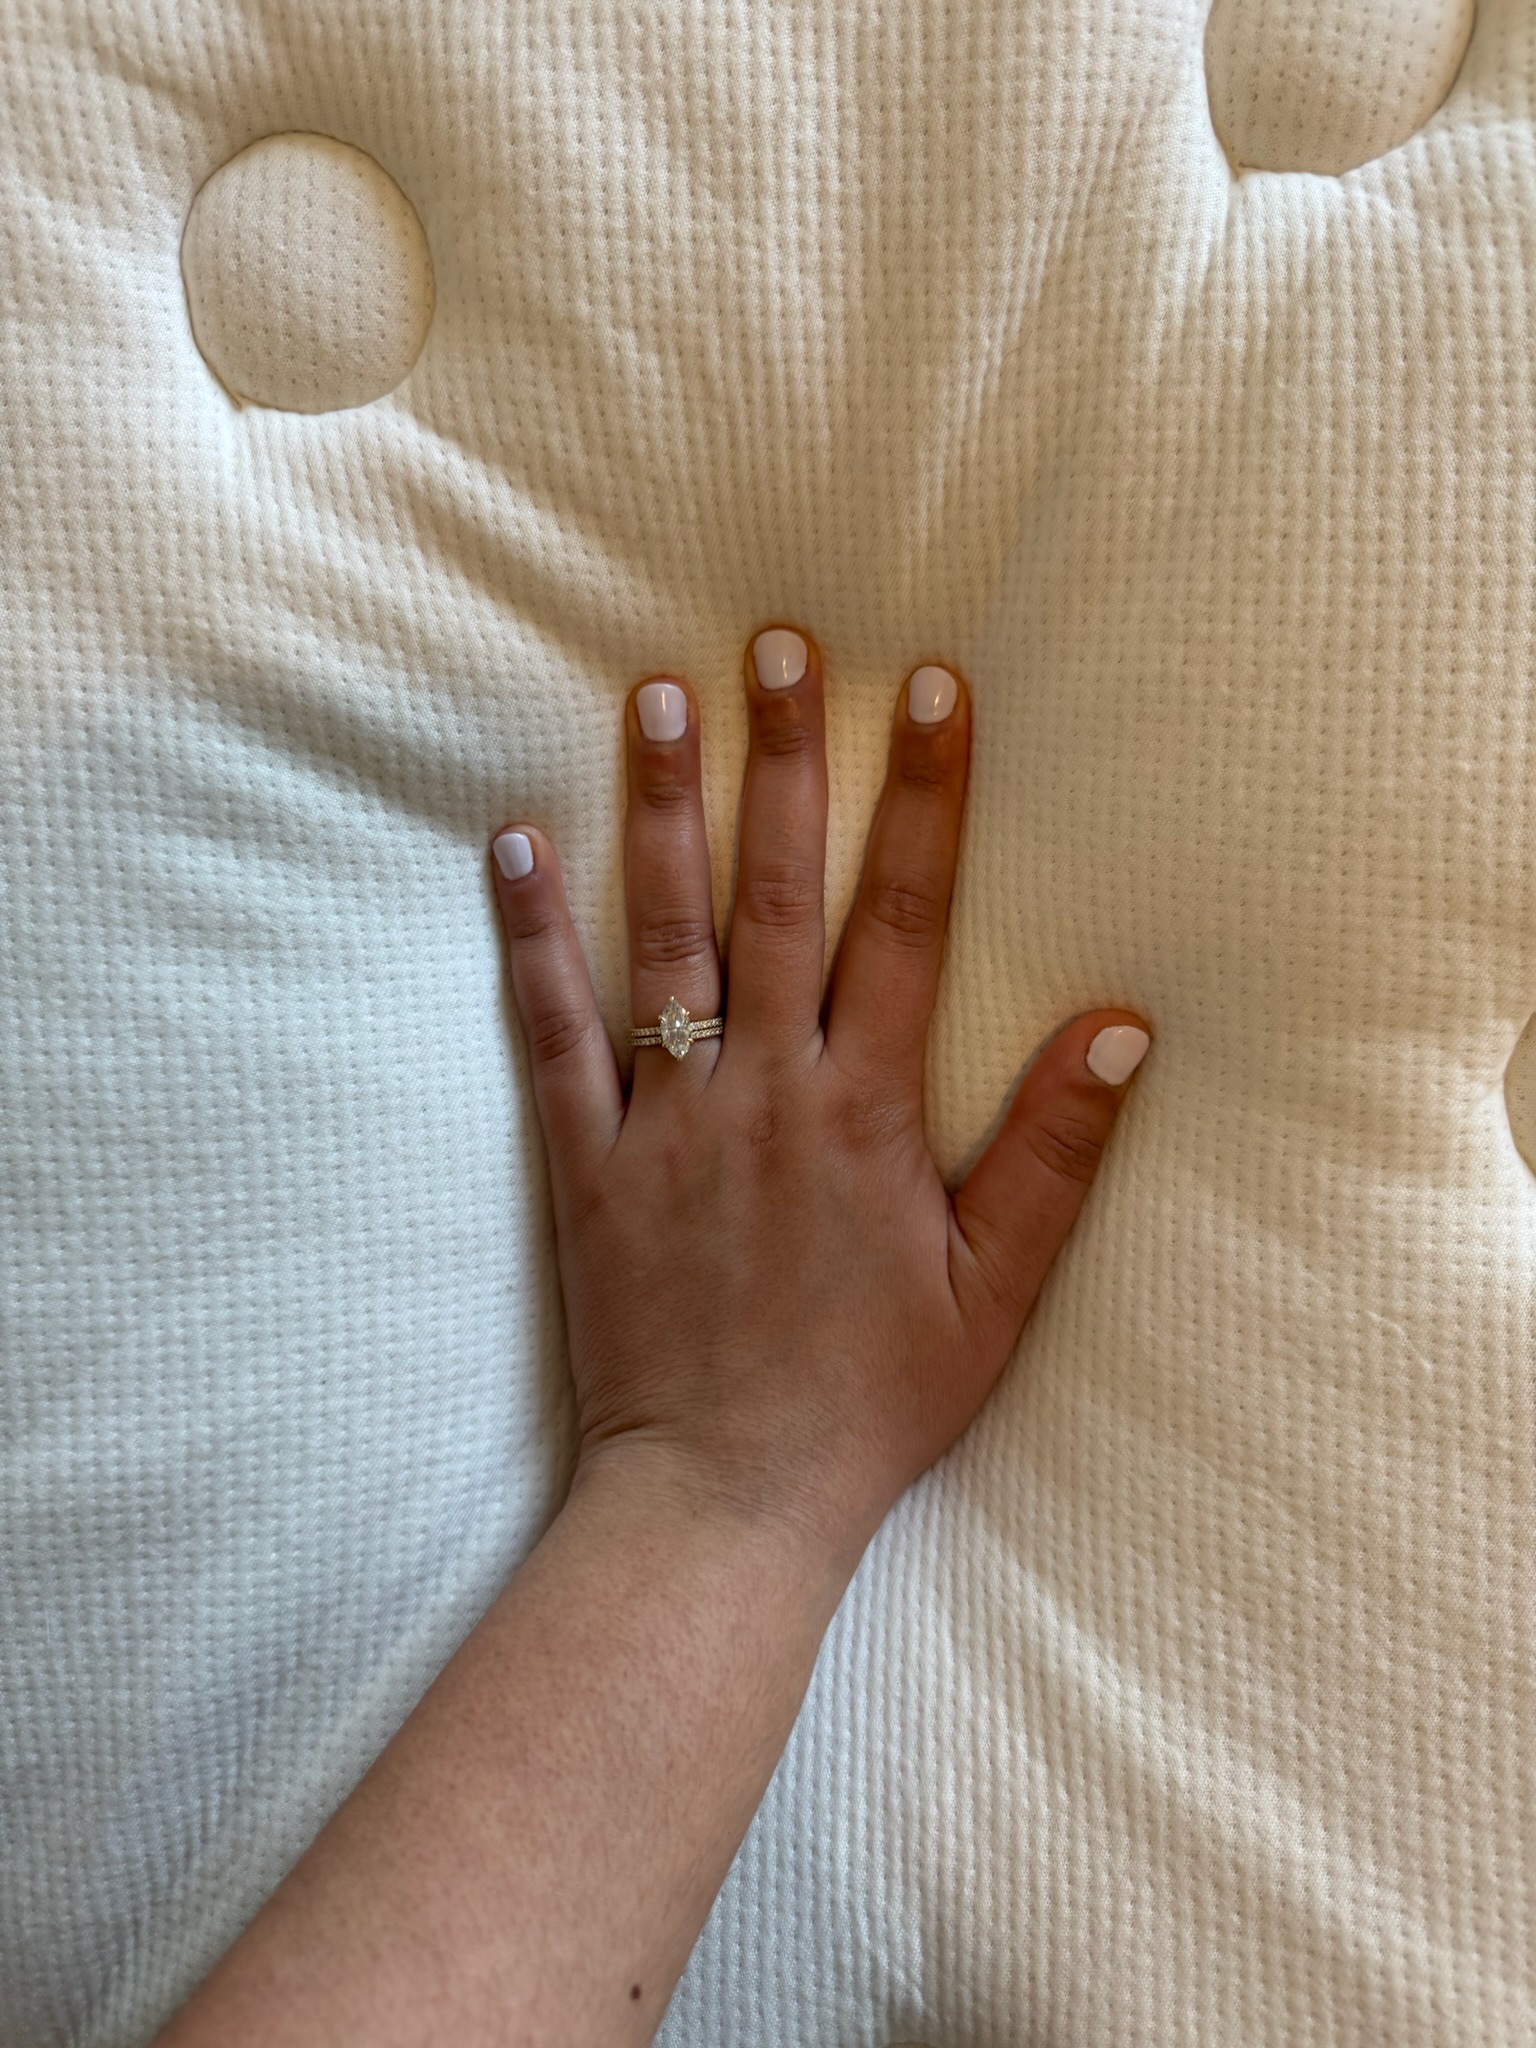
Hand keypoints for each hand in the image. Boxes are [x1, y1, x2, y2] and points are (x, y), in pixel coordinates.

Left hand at [490, 628, 1149, 1571]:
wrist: (724, 1499)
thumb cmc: (870, 1401)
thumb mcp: (994, 1296)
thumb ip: (1054, 1157)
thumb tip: (1122, 1029)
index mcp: (867, 1111)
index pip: (908, 922)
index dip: (925, 800)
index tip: (930, 689)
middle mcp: (764, 1089)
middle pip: (778, 895)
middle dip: (788, 759)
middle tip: (783, 641)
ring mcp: (666, 1119)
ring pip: (664, 938)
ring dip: (663, 810)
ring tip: (658, 694)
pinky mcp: (587, 1162)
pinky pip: (550, 1033)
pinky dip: (529, 938)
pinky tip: (512, 844)